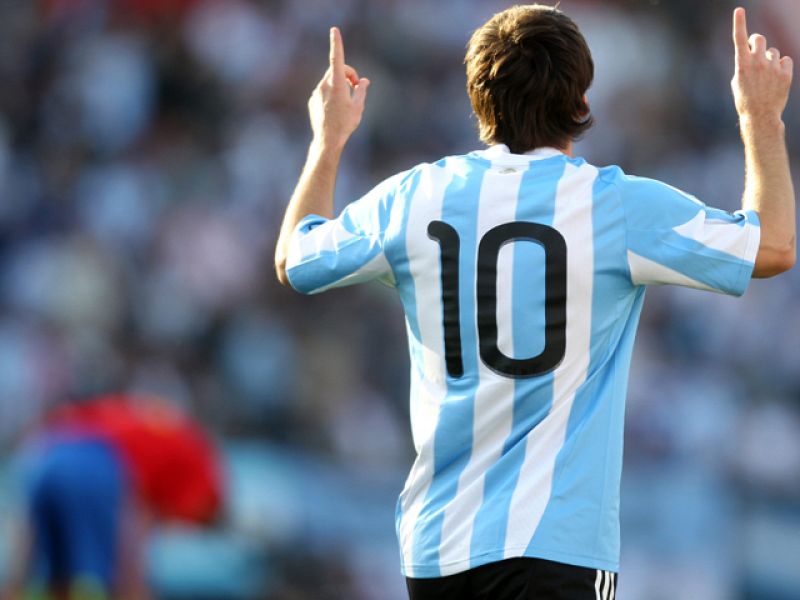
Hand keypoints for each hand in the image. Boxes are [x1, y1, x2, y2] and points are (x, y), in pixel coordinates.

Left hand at [308, 27, 369, 149]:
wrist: (327, 139)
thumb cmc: (345, 123)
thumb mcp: (358, 106)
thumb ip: (361, 90)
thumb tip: (363, 81)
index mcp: (337, 84)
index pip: (337, 59)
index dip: (336, 44)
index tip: (334, 30)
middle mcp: (324, 85)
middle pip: (337, 70)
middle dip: (348, 74)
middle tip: (357, 86)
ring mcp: (317, 92)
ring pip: (330, 81)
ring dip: (340, 85)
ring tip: (347, 101)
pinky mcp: (313, 100)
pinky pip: (324, 91)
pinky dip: (332, 94)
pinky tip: (336, 109)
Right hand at [731, 7, 792, 123]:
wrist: (760, 116)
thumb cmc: (745, 99)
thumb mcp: (738, 81)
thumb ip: (744, 63)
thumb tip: (752, 51)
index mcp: (742, 65)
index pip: (740, 39)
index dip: (739, 23)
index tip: (738, 10)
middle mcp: (758, 63)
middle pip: (760, 39)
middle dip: (757, 41)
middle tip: (756, 49)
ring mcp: (772, 67)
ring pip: (774, 52)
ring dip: (770, 59)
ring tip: (766, 76)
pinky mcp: (785, 73)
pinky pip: (785, 60)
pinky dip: (781, 66)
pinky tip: (776, 78)